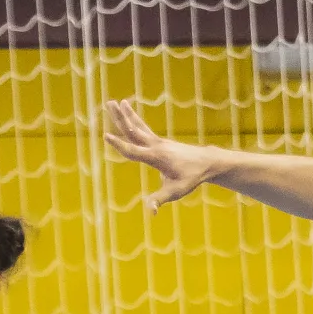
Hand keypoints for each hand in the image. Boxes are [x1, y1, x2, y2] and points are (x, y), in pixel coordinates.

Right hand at [101, 101, 220, 210]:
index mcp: (156, 157)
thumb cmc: (191, 178)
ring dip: (125, 114)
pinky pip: (143, 128)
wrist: (206, 162)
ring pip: (138, 126)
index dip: (119, 144)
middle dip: (120, 118)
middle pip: (133, 130)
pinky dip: (134, 119)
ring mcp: (158, 142)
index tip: (106, 135)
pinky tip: (128, 111)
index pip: (133, 150)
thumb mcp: (175, 191)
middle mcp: (155, 145)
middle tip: (109, 103)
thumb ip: (160, 199)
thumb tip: (151, 212)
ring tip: (115, 101)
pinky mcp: (160, 141)